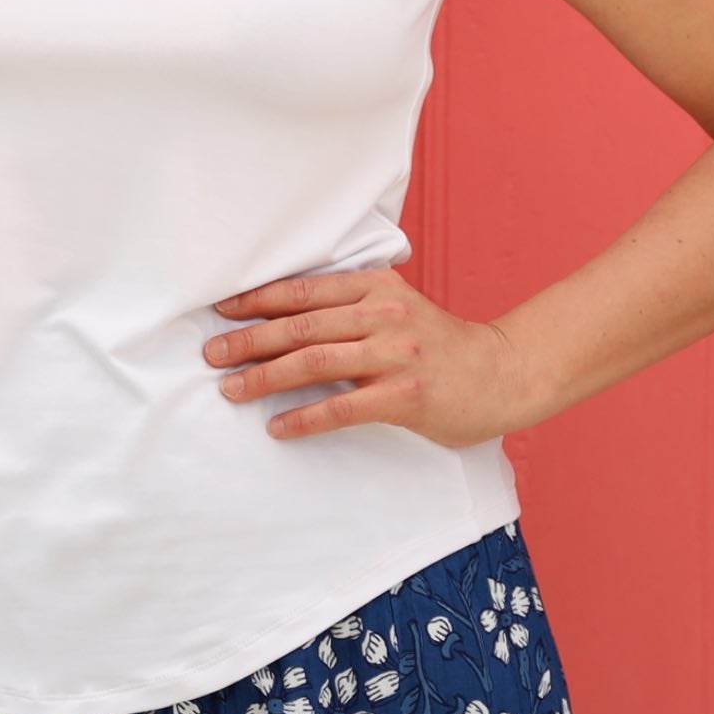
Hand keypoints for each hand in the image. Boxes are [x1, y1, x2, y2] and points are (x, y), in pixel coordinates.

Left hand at [204, 267, 527, 445]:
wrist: (502, 373)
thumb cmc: (440, 343)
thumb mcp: (400, 305)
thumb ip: (354, 304)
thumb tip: (288, 312)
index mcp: (378, 286)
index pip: (306, 289)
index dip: (260, 299)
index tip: (222, 309)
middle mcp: (385, 314)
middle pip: (302, 325)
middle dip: (250, 338)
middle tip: (212, 352)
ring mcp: (396, 354)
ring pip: (315, 362)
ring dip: (266, 376)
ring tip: (232, 388)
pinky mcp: (406, 396)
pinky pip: (343, 408)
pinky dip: (304, 417)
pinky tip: (277, 427)